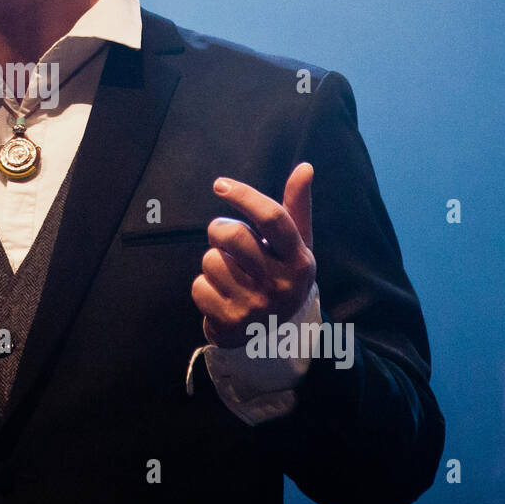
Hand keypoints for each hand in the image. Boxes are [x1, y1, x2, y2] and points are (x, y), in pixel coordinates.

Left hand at [191, 163, 315, 347]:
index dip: (244, 196)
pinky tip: (221, 296)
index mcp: (299, 260)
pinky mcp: (231, 322)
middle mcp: (282, 284)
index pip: (273, 219)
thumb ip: (295, 207)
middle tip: (224, 239)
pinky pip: (199, 286)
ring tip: (230, 275)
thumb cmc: (279, 276)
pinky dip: (203, 288)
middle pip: (233, 236)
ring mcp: (256, 305)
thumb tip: (305, 167)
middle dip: (219, 231)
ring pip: (211, 261)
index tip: (220, 185)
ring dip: (213, 263)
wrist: (272, 336)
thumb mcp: (294, 246)